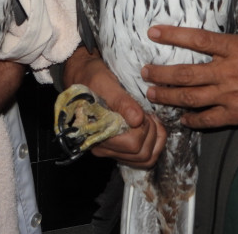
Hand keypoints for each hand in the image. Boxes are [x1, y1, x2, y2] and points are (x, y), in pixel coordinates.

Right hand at [64, 46, 165, 167]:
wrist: (83, 77)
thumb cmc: (92, 78)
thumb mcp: (105, 83)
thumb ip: (121, 102)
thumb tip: (137, 120)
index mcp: (97, 133)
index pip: (132, 144)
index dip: (144, 127)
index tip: (141, 110)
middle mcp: (103, 147)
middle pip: (141, 154)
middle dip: (151, 132)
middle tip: (146, 113)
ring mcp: (111, 149)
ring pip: (145, 159)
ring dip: (154, 139)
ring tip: (148, 119)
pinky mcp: (119, 148)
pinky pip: (143, 158)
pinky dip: (153, 143)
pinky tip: (149, 126)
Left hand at [143, 0, 237, 130]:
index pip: (198, 39)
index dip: (173, 35)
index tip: (153, 33)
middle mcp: (230, 72)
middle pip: (186, 74)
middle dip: (161, 74)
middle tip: (144, 72)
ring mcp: (232, 96)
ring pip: (191, 98)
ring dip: (168, 97)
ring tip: (153, 94)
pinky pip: (209, 120)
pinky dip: (193, 121)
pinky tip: (183, 119)